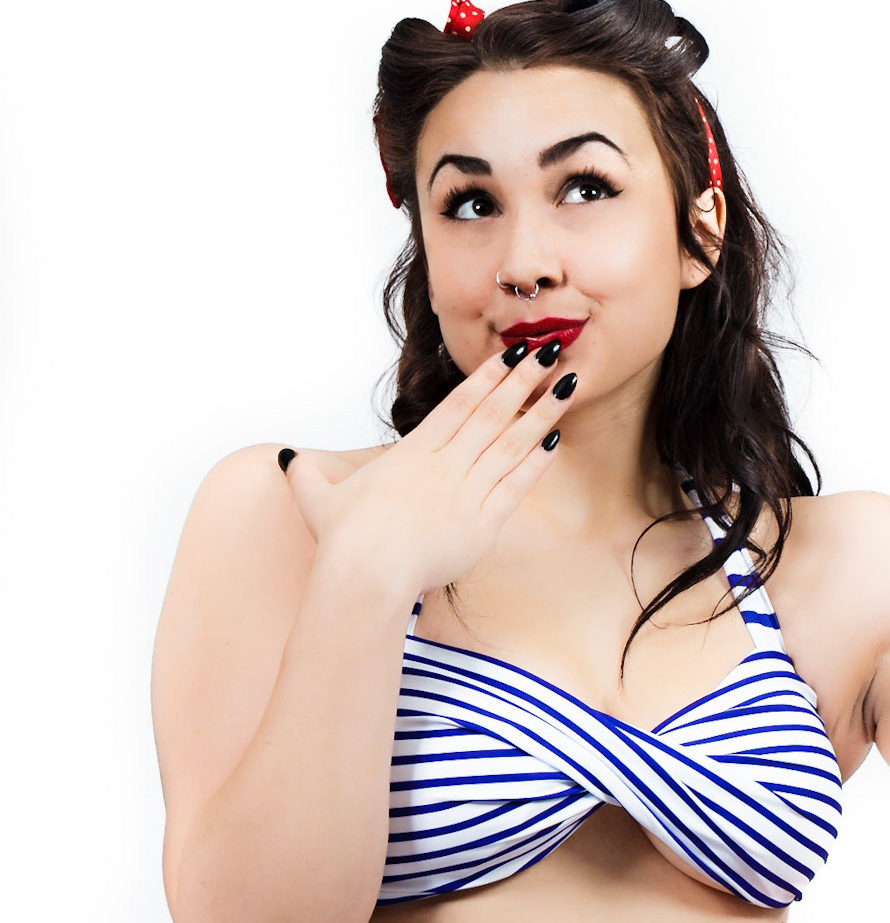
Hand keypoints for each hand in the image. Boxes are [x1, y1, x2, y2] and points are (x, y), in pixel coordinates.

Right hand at [276, 340, 577, 596]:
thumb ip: (308, 476)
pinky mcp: (482, 524)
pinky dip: (536, 461)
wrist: (365, 573)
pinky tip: (556, 439)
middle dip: (523, 380)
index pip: (457, 405)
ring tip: (567, 385)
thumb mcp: (319, 501)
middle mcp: (444, 465)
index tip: (509, 355)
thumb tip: (290, 460)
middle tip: (550, 350)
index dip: (487, 378)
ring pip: (511, 443)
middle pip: (491, 413)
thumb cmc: (344, 541)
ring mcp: (465, 492)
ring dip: (541, 412)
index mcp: (413, 454)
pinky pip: (516, 485)